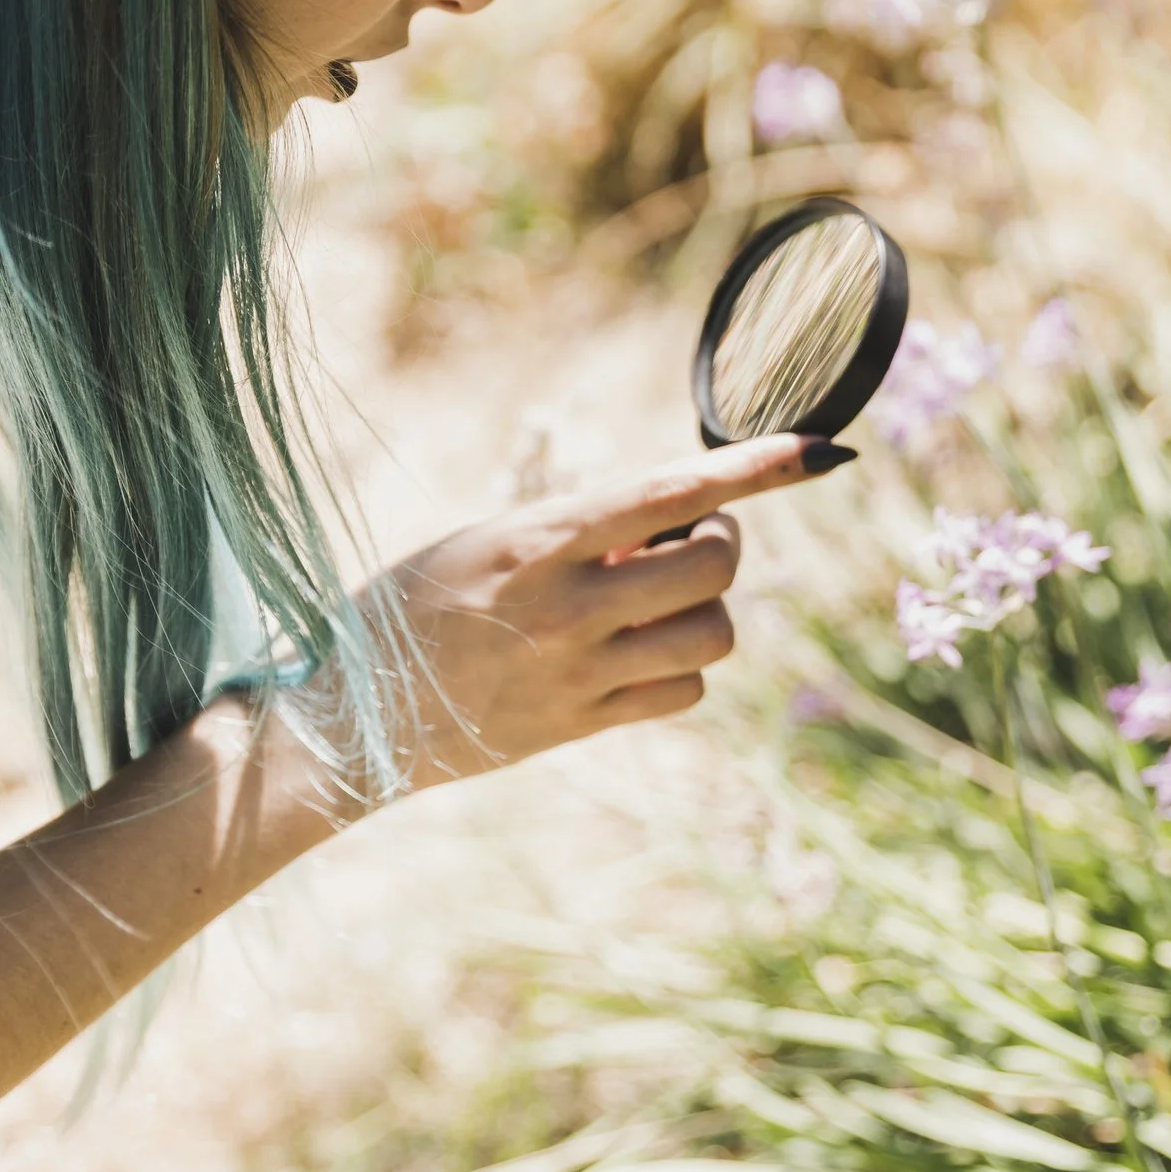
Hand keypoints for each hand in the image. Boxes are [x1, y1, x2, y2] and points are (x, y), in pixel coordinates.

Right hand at [376, 432, 854, 788]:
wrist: (353, 714)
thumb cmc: (416, 602)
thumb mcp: (489, 539)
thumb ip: (581, 530)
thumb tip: (679, 519)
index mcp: (539, 540)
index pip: (672, 490)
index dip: (754, 467)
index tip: (817, 448)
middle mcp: (568, 606)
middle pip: (716, 564)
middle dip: (723, 538)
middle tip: (686, 534)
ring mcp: (581, 671)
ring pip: (714, 632)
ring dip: (707, 605)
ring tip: (656, 595)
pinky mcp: (584, 723)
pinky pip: (684, 690)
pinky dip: (682, 664)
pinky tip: (637, 647)